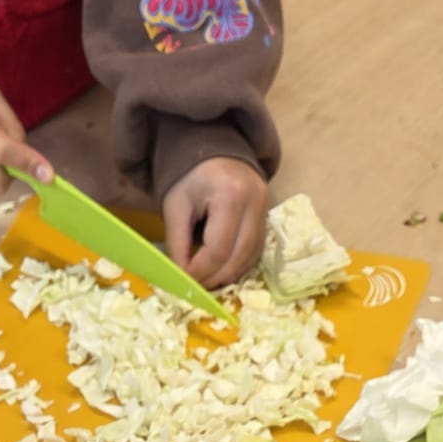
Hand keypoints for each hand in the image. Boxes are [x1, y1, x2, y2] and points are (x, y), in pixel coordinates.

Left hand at [163, 158, 267, 287]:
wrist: (214, 153)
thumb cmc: (190, 177)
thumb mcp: (175, 206)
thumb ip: (177, 243)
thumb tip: (181, 277)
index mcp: (230, 195)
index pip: (218, 248)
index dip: (201, 271)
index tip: (184, 281)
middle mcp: (255, 202)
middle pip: (238, 257)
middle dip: (215, 278)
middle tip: (195, 288)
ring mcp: (266, 210)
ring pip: (250, 258)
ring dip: (228, 275)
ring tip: (207, 282)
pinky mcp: (267, 218)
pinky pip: (255, 251)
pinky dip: (238, 265)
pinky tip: (221, 270)